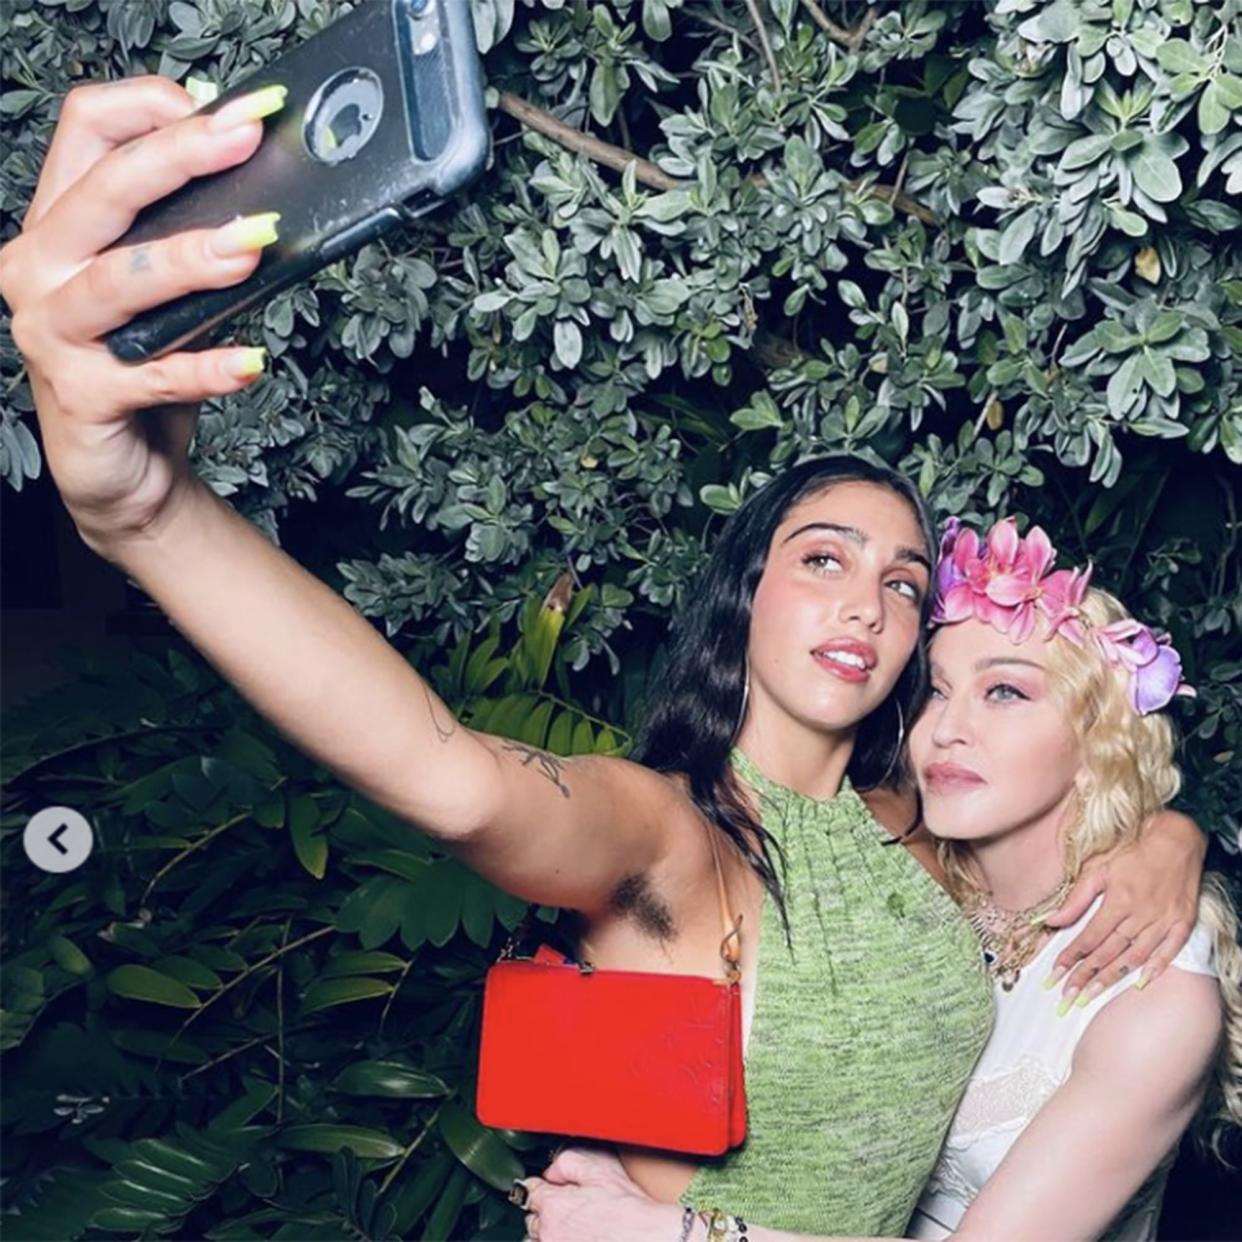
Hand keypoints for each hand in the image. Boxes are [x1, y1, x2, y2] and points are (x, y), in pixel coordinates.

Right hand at [0, 75, 281, 555]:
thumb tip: (263, 193)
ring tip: (251, 245)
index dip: (153, 106)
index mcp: (60, 224)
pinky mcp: (83, 396)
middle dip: (180, 156)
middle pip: (104, 192)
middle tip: (247, 140)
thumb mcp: (168, 291)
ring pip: (118, 281)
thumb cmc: (145, 366)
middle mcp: (40, 268)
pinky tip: (250, 362)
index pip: (88, 130)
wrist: (123, 467)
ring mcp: (52, 332)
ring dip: (188, 259)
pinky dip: (205, 369)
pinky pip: (151, 376)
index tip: (229, 111)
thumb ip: (190, 237)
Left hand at [516, 1147, 681, 1241]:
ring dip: (549, 1231)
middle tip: (566, 1206)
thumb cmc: (627, 1209)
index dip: (541, 1185)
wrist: (646, 1237)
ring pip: (540, 1239)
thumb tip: (552, 1170)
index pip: (531, 1190)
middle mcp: (549, 1233)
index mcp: (553, 1205)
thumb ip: (568, 1162)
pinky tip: (576, 1235)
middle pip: (533, 1218)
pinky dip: (558, 1240)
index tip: (547, 1187)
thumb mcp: (599, 1171)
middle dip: (546, 1210)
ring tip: (571, 1226)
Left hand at [1040, 810, 1205, 1005]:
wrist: (1178, 840)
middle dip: (1085, 976)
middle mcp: (1141, 914)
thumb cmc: (1134, 851)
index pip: (1089, 937)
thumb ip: (1076, 898)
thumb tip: (1050, 920)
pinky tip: (1139, 984)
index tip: (1055, 975)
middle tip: (1067, 996)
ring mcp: (1164, 921)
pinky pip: (1170, 952)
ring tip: (1091, 995)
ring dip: (1112, 978)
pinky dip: (1156, 969)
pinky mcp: (1183, 923)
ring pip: (1134, 957)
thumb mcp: (1099, 868)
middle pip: (1108, 952)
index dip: (1071, 958)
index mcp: (1118, 900)